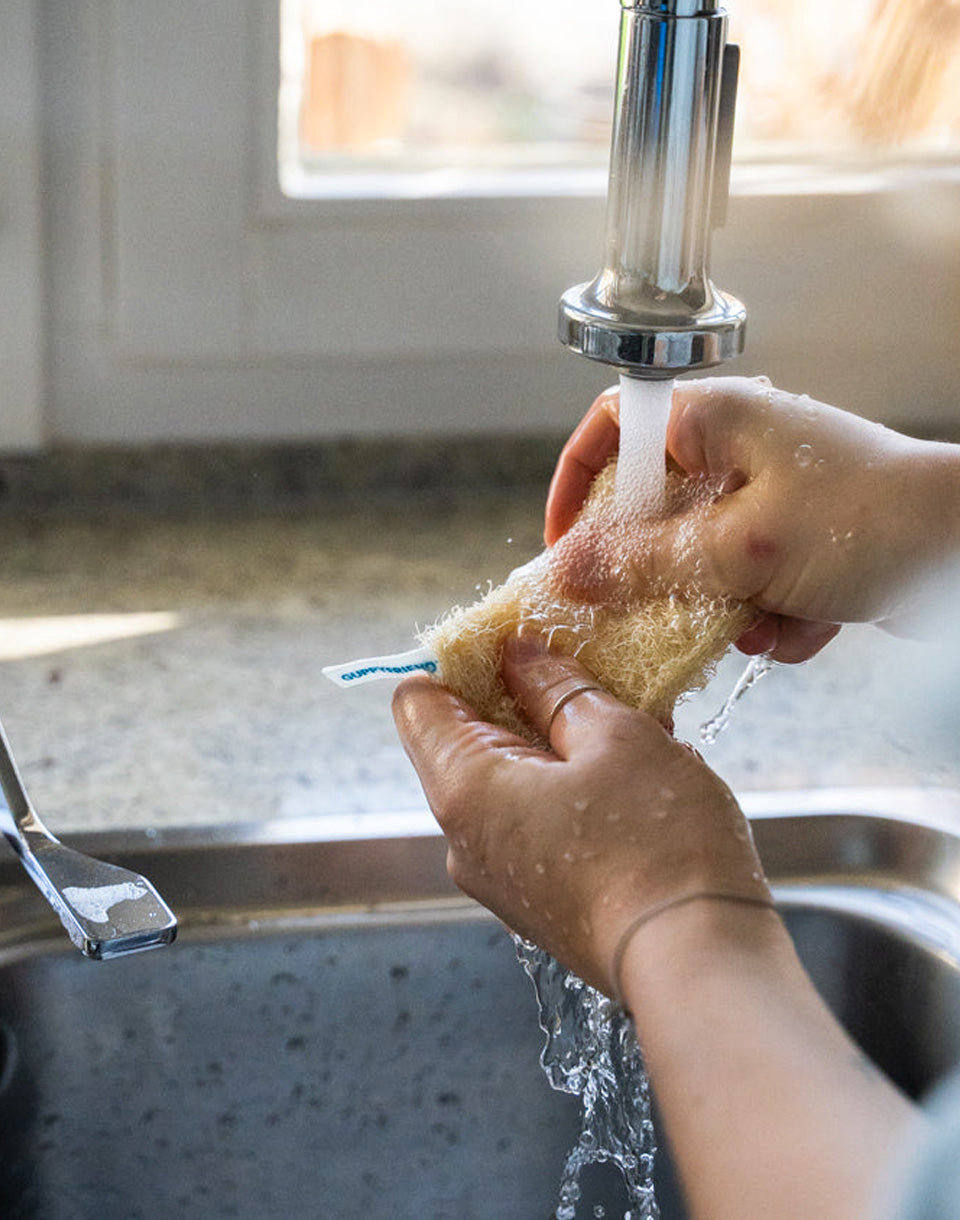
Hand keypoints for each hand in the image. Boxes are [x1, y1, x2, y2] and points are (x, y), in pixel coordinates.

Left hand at [392, 633, 768, 994]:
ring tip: (622, 722)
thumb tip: (518, 653)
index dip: (460, 656)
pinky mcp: (535, 901)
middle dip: (518, 696)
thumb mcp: (614, 737)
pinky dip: (565, 788)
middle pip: (462, 739)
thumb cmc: (659, 844)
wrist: (700, 966)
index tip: (515, 635)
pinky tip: (626, 776)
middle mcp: (462, 838)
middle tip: (583, 669)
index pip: (418, 698)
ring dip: (553, 742)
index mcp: (463, 788)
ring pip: (506, 781)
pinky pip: (532, 822)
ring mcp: (498, 876)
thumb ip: (556, 687)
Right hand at [545, 377, 959, 662]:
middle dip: (661, 573)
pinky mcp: (802, 542)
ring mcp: (773, 497)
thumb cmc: (867, 522)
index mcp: (716, 420)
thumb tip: (565, 574)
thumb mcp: (739, 549)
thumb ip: (644, 563)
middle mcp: (739, 451)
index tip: (566, 546)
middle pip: (654, 512)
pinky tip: (811, 623)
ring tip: (766, 618)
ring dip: (725, 605)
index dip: (578, 483)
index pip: (615, 427)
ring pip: (702, 561)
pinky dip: (773, 616)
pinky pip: (752, 586)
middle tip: (655, 610)